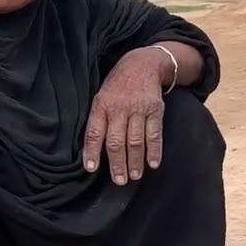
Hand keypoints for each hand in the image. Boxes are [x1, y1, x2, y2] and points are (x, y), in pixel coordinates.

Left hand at [82, 47, 168, 184]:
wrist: (142, 64)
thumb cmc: (117, 86)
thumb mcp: (101, 97)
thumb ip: (98, 120)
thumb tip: (90, 150)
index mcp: (102, 105)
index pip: (95, 132)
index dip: (92, 151)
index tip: (91, 168)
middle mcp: (119, 107)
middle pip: (117, 141)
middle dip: (117, 163)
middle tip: (119, 181)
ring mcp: (138, 108)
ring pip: (136, 140)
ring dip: (135, 161)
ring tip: (134, 176)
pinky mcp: (155, 109)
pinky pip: (154, 133)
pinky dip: (154, 150)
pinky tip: (153, 164)